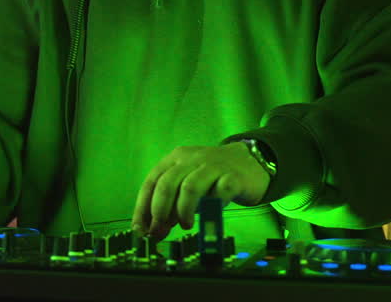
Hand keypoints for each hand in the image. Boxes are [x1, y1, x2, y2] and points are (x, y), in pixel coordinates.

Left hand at [131, 143, 270, 238]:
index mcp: (175, 159)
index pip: (151, 182)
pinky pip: (219, 193)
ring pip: (190, 187)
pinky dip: (211, 207)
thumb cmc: (212, 177)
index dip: (142, 208)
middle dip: (159, 212)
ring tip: (185, 225)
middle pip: (167, 183)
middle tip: (160, 231)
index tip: (140, 229)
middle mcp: (192, 159)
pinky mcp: (233, 177)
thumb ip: (171, 202)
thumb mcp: (187, 183)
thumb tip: (154, 228)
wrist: (249, 162)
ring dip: (183, 211)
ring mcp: (213, 166)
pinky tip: (210, 214)